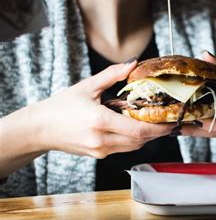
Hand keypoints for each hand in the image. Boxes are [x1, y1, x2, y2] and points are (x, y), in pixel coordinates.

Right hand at [29, 61, 173, 157]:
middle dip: (156, 132)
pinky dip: (132, 140)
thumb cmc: (60, 107)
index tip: (171, 122)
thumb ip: (112, 75)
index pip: (138, 130)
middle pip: (140, 141)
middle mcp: (101, 140)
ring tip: (152, 123)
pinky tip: (132, 128)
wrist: (39, 129)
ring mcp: (100, 151)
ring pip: (133, 147)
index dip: (158, 128)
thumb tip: (132, 63)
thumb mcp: (87, 86)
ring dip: (145, 137)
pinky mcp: (98, 156)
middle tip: (167, 122)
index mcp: (99, 121)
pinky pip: (123, 149)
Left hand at [180, 52, 215, 148]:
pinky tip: (191, 122)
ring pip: (212, 135)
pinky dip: (206, 128)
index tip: (186, 116)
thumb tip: (205, 56)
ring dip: (195, 127)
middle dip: (190, 127)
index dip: (203, 122)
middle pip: (210, 133)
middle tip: (168, 123)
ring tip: (173, 122)